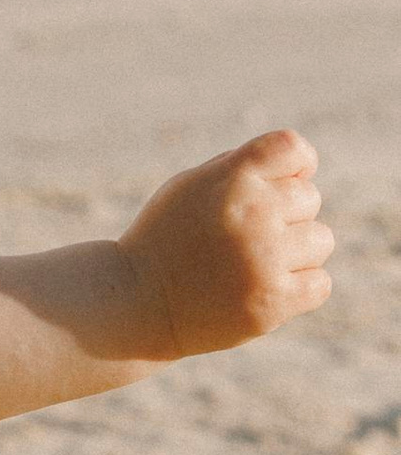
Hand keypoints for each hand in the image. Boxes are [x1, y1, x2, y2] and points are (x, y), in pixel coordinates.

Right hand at [118, 130, 333, 358]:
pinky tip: (262, 289)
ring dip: (294, 252)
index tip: (276, 184)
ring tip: (252, 265)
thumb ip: (243, 170)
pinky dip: (298, 288)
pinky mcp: (272, 303)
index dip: (294, 165)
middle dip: (284, 214)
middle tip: (242, 237)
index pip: (294, 149)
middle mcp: (252, 215)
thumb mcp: (191, 187)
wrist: (133, 305)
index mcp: (232, 179)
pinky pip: (320, 284)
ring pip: (320, 241)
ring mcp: (264, 261)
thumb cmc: (165, 239)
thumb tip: (302, 170)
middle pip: (309, 198)